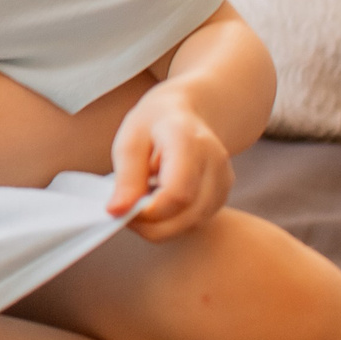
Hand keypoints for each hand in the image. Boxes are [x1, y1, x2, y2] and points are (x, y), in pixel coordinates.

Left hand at [108, 80, 235, 239]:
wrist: (186, 115)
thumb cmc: (152, 125)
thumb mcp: (129, 142)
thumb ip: (126, 178)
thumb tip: (117, 211)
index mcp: (188, 141)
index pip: (176, 192)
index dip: (147, 211)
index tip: (121, 209)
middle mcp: (215, 163)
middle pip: (186, 215)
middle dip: (149, 224)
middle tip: (125, 209)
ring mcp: (223, 181)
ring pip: (190, 224)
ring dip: (160, 224)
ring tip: (141, 198)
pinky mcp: (222, 196)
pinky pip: (194, 222)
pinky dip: (171, 221)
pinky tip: (158, 200)